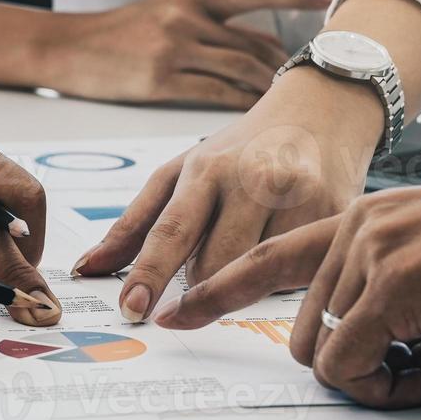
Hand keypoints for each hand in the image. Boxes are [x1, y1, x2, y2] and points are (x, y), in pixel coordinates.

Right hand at [39, 0, 330, 107]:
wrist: (69, 47)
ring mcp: (174, 48)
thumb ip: (211, 24)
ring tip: (287, 105)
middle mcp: (186, 17)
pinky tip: (255, 116)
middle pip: (252, 43)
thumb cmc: (120, 34)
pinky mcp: (161, 80)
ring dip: (267, 88)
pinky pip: (215, 94)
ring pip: (240, 69)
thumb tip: (263, 46)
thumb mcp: (165, 12)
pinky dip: (240, 105)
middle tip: (310, 81)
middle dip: (284, 65)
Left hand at [74, 66, 385, 320]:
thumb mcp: (182, 171)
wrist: (322, 109)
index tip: (132, 310)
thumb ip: (134, 224)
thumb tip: (86, 269)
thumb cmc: (241, 147)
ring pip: (256, 275)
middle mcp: (253, 181)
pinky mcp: (334, 215)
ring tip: (248, 243)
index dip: (149, 274)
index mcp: (206, 168)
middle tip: (203, 272)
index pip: (171, 230)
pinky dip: (282, 269)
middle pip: (215, 267)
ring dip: (242, 278)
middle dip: (201, 284)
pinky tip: (284, 239)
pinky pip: (296, 271)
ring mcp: (298, 198)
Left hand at [154, 160, 420, 407]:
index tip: (178, 312)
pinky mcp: (392, 288)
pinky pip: (350, 367)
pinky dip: (389, 388)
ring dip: (377, 379)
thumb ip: (399, 299)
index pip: (271, 254)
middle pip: (301, 330)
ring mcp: (369, 254)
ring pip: (322, 353)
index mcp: (364, 219)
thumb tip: (386, 355)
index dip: (220, 287)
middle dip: (353, 366)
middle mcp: (356, 229)